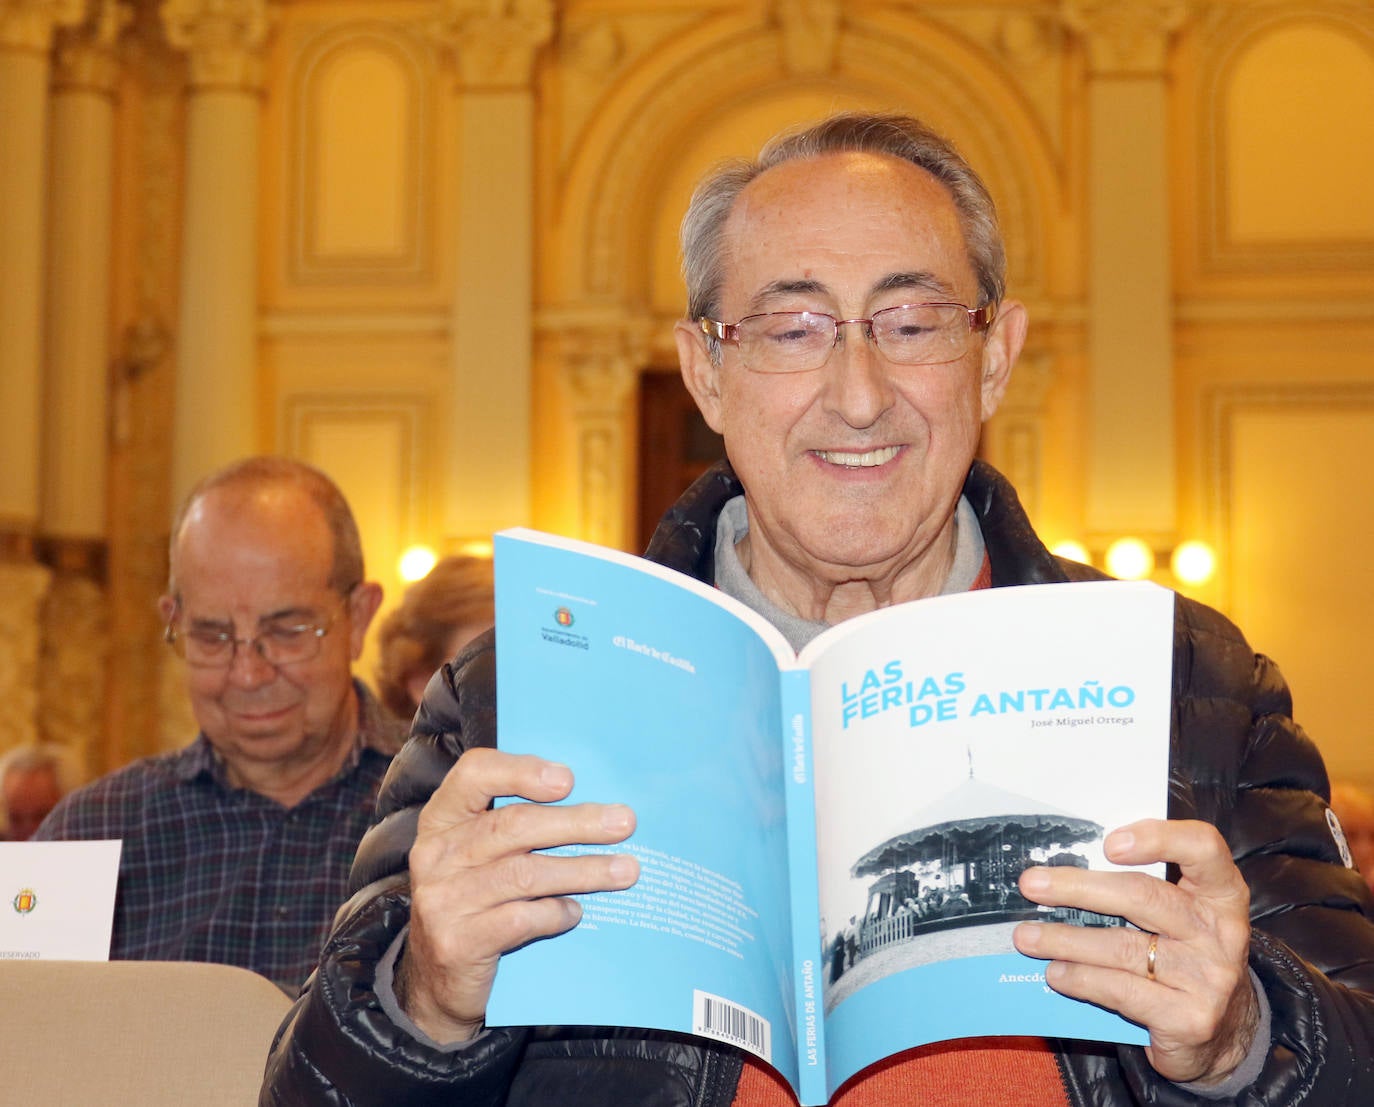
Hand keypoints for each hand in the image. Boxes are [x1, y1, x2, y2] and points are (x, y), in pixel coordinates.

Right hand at [395, 748, 637, 1043]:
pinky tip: (577, 912)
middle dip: (576, 822)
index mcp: (442, 819)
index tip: (569, 780)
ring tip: (626, 870)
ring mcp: (442, 900)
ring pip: (524, 874)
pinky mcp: (457, 942)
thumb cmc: (475, 901)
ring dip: (583, 870)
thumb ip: (516, 827)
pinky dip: (556, 913)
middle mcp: (435, 854)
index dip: (522, 771)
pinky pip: (520, 919)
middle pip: (513, 825)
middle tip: (624, 823)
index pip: (474, 774)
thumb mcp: (480, 855)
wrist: (436, 981)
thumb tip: (597, 805)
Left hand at [1012, 819, 1256, 1084]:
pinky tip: (1056, 973)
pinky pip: (1121, 990)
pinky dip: (1081, 978)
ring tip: (1027, 937)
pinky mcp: (1190, 1019)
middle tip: (1032, 885)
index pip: (1203, 847)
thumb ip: (1144, 887)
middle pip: (1143, 896)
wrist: (1228, 1030)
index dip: (1157, 838)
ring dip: (1065, 939)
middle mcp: (1221, 931)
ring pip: (1122, 947)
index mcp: (1222, 893)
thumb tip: (1063, 872)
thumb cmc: (1188, 954)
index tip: (1108, 844)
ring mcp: (1209, 977)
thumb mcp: (1183, 914)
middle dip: (1078, 888)